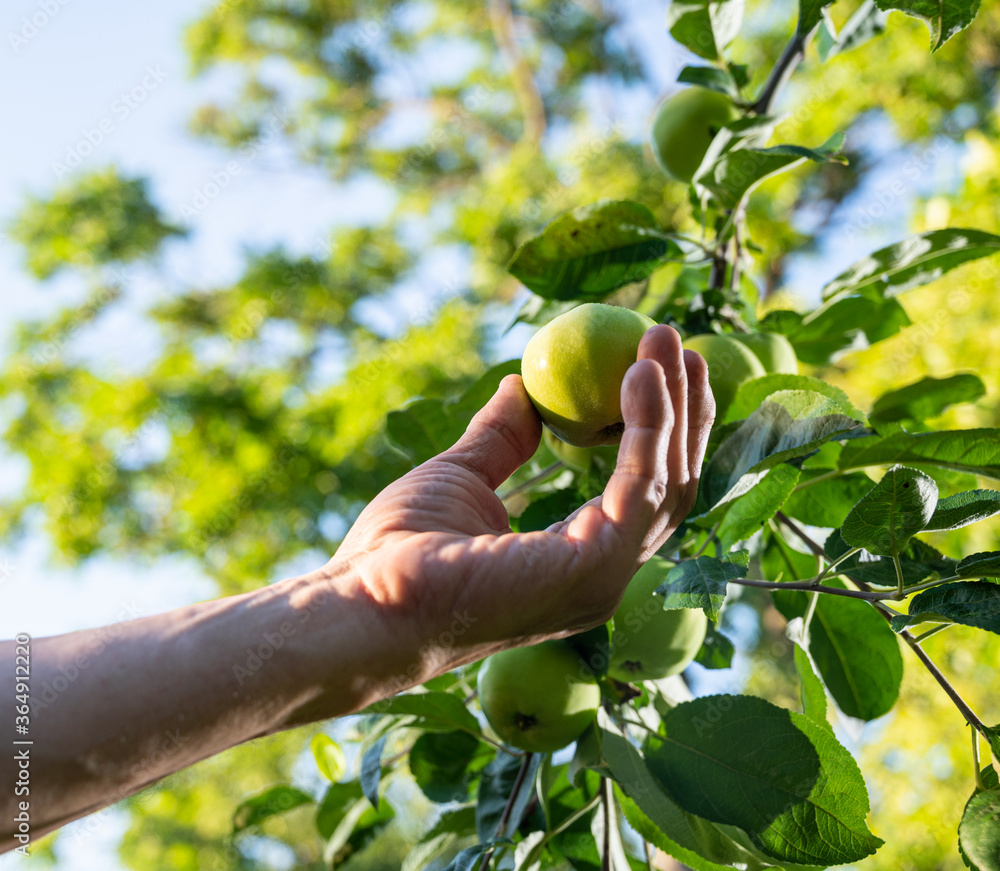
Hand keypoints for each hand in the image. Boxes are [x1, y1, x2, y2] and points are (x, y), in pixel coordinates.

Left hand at [325, 325, 714, 687]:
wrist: (366, 599)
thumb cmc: (400, 550)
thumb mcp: (461, 477)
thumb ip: (501, 437)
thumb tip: (520, 387)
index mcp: (575, 559)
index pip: (640, 491)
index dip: (655, 429)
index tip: (652, 368)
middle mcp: (603, 574)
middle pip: (671, 484)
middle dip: (683, 411)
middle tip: (676, 344)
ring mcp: (606, 577)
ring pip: (668, 480)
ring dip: (674, 404)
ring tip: (664, 338)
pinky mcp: (597, 566)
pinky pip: (642, 482)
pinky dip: (649, 423)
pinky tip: (640, 373)